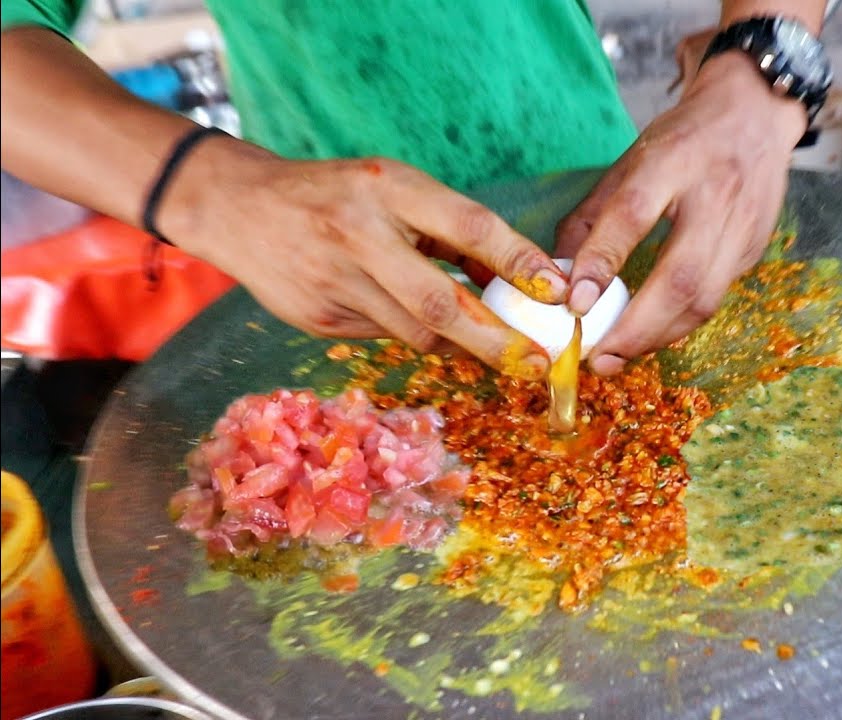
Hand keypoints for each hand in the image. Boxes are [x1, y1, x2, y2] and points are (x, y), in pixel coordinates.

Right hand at [161, 142, 566, 379]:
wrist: (240, 208)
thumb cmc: (338, 195)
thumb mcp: (396, 190)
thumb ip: (453, 232)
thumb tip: (522, 278)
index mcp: (388, 189)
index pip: (469, 227)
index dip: (518, 261)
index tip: (556, 290)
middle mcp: (360, 236)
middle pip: (442, 304)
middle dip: (498, 340)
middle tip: (538, 363)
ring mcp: (335, 283)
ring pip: (418, 333)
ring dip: (462, 344)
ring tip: (493, 346)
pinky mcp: (319, 320)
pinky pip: (387, 338)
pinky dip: (414, 335)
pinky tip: (417, 322)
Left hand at [556, 52, 806, 375]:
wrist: (754, 114)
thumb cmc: (682, 141)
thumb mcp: (629, 161)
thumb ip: (592, 217)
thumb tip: (558, 276)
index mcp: (672, 161)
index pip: (634, 215)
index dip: (603, 262)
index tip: (576, 305)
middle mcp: (714, 195)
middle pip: (681, 276)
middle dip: (638, 328)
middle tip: (600, 357)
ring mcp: (742, 226)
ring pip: (704, 298)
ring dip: (659, 337)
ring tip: (620, 356)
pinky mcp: (755, 249)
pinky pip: (716, 298)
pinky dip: (681, 323)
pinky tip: (653, 336)